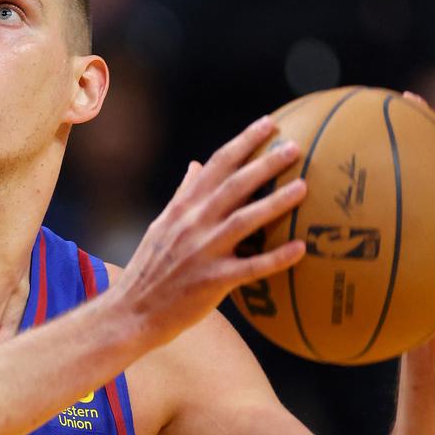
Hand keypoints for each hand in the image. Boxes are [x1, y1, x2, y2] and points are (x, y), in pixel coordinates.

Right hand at [118, 115, 306, 344]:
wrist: (131, 311)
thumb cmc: (150, 269)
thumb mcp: (161, 225)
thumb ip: (182, 195)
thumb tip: (195, 165)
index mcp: (182, 208)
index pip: (215, 166)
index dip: (243, 142)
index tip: (269, 124)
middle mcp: (192, 224)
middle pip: (233, 186)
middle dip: (265, 163)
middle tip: (294, 148)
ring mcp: (203, 252)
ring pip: (244, 221)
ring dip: (274, 203)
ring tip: (303, 187)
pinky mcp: (212, 282)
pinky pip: (250, 268)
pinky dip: (276, 258)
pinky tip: (300, 249)